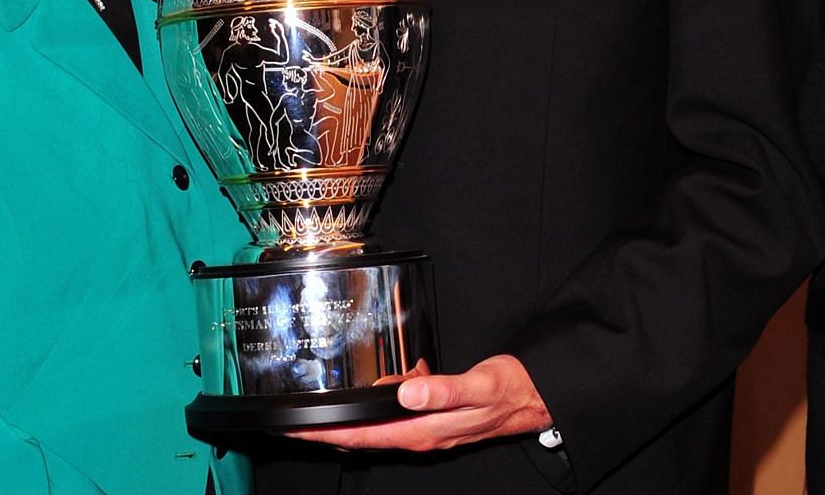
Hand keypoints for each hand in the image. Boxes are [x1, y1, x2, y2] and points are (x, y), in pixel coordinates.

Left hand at [284, 354, 551, 451]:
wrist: (533, 398)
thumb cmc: (509, 391)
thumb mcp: (480, 386)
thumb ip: (445, 390)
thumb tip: (409, 394)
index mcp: (426, 430)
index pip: (365, 436)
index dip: (329, 433)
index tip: (298, 430)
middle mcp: (421, 435)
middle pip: (361, 438)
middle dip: (325, 433)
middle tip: (290, 424)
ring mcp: (426, 430)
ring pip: (373, 431)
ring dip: (343, 425)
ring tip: (312, 417)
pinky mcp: (431, 420)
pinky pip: (391, 420)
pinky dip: (371, 412)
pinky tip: (366, 399)